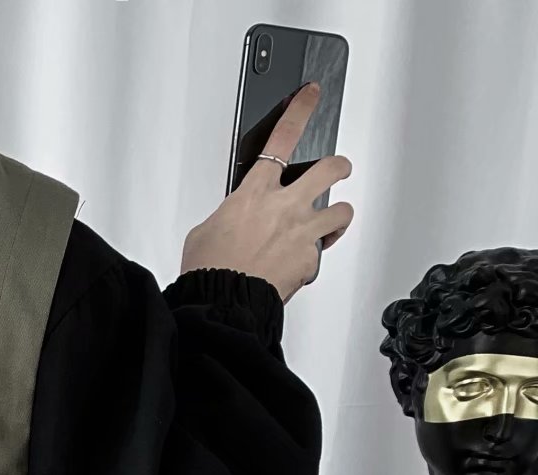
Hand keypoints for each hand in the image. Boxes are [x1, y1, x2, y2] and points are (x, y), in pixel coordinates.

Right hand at [182, 82, 354, 302]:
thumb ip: (230, 216)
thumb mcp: (206, 231)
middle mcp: (285, 207)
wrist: (222, 303)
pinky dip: (313, 257)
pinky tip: (302, 263)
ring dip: (337, 215)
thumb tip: (237, 220)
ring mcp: (302, 233)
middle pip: (330, 168)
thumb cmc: (209, 270)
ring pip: (342, 210)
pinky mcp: (309, 261)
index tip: (310, 96)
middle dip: (339, 165)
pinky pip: (320, 254)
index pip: (282, 138)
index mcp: (254, 193)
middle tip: (339, 168)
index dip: (299, 111)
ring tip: (330, 223)